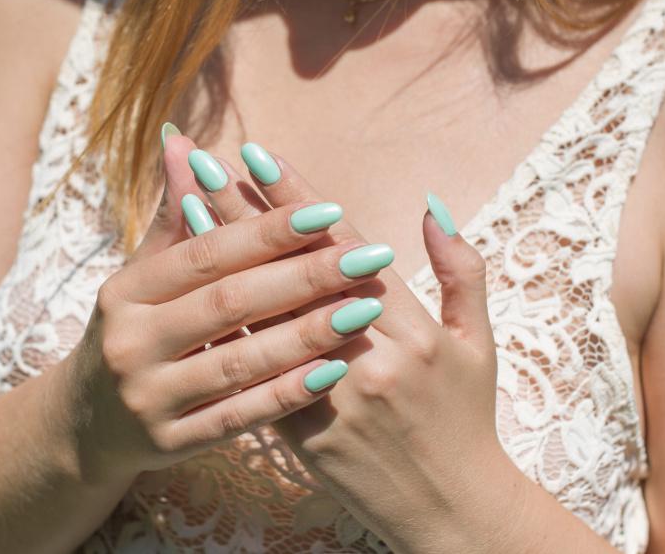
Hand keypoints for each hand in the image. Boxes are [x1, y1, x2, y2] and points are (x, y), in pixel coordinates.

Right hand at [51, 136, 388, 487]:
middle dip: (305, 277)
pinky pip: (240, 417)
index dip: (267, 231)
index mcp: (126, 291)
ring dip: (307, 334)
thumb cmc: (133, 332)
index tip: (327, 213)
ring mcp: (149, 399)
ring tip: (364, 309)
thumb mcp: (141, 277)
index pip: (206, 253)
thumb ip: (171, 217)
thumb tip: (184, 143)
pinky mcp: (170, 444)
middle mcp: (131, 343)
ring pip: (241, 362)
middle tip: (367, 258)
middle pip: (230, 303)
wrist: (87, 424)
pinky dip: (287, 394)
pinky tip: (333, 370)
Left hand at [191, 142, 516, 552]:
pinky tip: (188, 294)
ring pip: (263, 321)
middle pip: (292, 274)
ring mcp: (328, 398)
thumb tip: (433, 208)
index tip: (258, 155)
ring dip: (221, 264)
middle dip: (245, 216)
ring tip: (184, 215)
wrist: (447, 508)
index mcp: (413, 331)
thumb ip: (461, 271)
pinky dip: (222, 329)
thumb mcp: (480, 344)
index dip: (298, 198)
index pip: (342, 248)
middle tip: (202, 166)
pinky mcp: (299, 434)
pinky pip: (252, 374)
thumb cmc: (466, 419)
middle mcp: (366, 359)